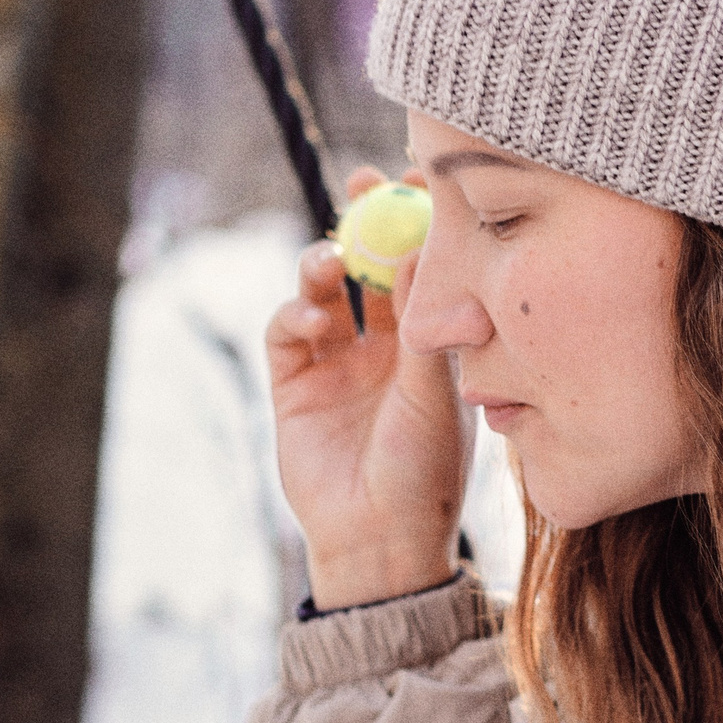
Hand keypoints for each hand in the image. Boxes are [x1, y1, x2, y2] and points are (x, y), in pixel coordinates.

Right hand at [266, 166, 470, 609]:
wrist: (377, 542)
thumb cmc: (424, 475)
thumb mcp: (434, 397)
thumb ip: (425, 326)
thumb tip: (426, 248)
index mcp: (428, 345)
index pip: (423, 267)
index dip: (419, 222)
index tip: (420, 179)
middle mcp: (384, 347)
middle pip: (370, 264)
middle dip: (365, 219)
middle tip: (362, 180)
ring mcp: (337, 364)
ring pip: (323, 290)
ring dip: (322, 264)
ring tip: (328, 262)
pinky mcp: (294, 385)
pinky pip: (288, 331)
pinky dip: (295, 313)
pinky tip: (310, 319)